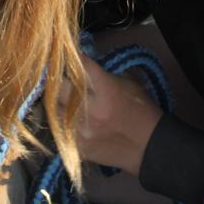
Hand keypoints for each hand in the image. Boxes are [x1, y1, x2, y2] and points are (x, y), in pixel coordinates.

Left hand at [62, 53, 161, 176]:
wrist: (150, 147)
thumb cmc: (141, 110)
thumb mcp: (129, 82)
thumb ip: (102, 73)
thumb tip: (81, 65)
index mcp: (105, 90)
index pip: (78, 66)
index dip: (71, 58)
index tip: (67, 56)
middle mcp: (90, 110)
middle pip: (58, 87)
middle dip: (58, 80)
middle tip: (60, 79)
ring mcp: (82, 131)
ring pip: (54, 109)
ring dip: (58, 102)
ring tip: (64, 100)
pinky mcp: (79, 147)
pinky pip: (60, 130)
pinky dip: (63, 122)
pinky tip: (71, 119)